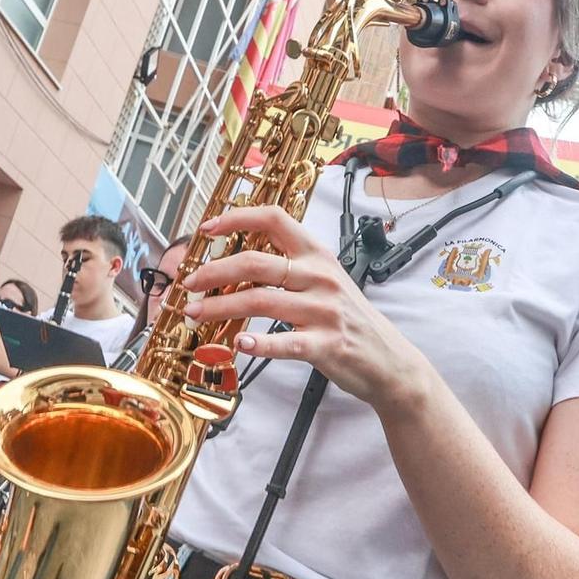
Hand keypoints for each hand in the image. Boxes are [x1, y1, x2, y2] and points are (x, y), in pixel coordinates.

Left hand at [182, 204, 428, 407]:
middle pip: (255, 262)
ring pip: (260, 300)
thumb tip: (239, 260)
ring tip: (196, 314)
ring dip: (220, 307)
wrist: (389, 360)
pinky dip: (259, 344)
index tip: (208, 228)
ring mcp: (323, 311)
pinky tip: (238, 344)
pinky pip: (285, 342)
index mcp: (317, 255)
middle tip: (189, 285)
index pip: (275, 220)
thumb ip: (290, 267)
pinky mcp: (325, 345)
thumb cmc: (349, 319)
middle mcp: (319, 277)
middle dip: (214, 272)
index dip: (237, 218)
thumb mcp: (325, 280)